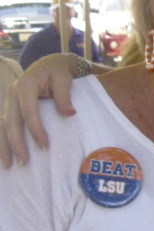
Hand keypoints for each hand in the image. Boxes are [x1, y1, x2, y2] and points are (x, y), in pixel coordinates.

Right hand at [0, 53, 76, 167]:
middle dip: (16, 143)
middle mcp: (12, 93)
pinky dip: (1, 140)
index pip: (28, 112)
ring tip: (8, 165)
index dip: (35, 130)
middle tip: (24, 162)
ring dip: (3, 146)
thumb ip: (64, 96)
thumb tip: (70, 113)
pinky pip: (1, 126)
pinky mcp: (8, 107)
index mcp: (25, 85)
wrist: (48, 65)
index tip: (45, 146)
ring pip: (1, 126)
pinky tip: (3, 155)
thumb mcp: (64, 79)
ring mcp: (8, 101)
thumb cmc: (58, 74)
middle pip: (11, 122)